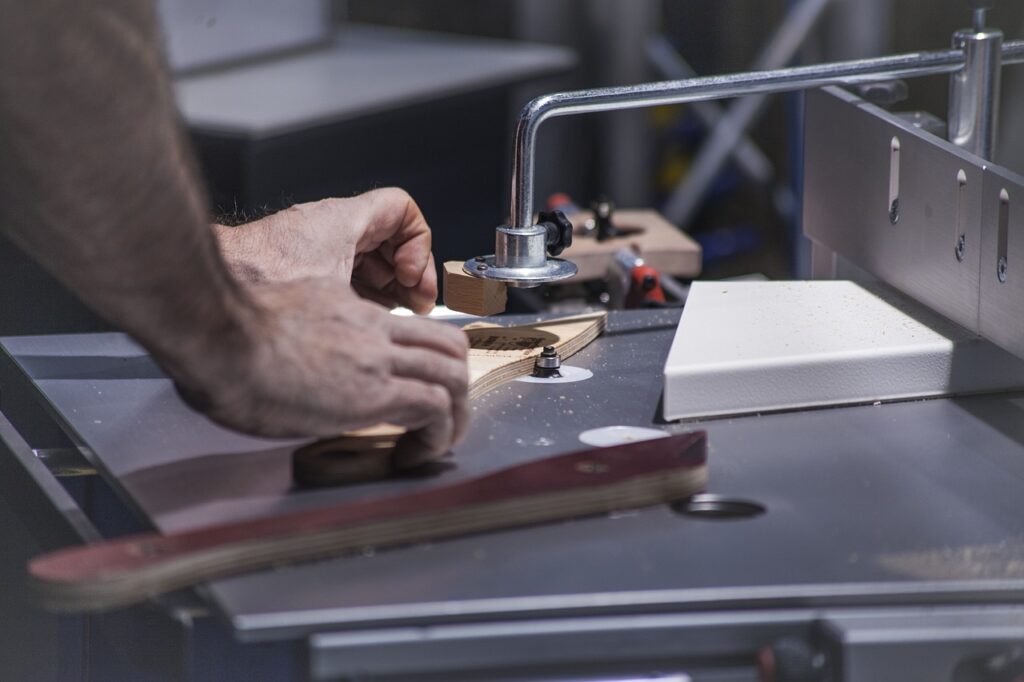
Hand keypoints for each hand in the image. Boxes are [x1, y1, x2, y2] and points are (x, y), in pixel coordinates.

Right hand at [172, 277, 468, 465]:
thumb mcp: (270, 326)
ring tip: (439, 443)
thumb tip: (282, 369)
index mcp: (346, 310)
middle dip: (458, 385)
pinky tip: (414, 455)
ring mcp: (377, 358)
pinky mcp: (374, 392)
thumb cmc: (220, 336)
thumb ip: (293, 342)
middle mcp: (372, 329)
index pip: (411, 328)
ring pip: (452, 373)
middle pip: (447, 347)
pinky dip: (437, 435)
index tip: (417, 389)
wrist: (217, 336)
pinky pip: (433, 407)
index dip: (428, 359)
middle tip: (445, 420)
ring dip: (456, 414)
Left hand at [214, 188, 436, 313]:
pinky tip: (365, 321)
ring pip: (369, 259)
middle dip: (407, 272)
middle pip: (389, 240)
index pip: (401, 211)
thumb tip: (401, 328)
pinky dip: (362, 294)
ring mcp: (314, 249)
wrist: (207, 288)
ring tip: (397, 315)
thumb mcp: (333, 293)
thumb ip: (372, 303)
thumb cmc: (258, 279)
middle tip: (416, 304)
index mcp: (342, 221)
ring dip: (387, 287)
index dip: (418, 244)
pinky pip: (345, 274)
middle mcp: (329, 229)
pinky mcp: (299, 269)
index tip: (411, 278)